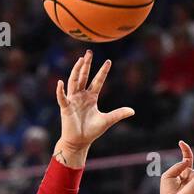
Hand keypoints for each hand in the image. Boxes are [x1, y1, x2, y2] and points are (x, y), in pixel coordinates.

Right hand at [55, 51, 133, 165]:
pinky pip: (62, 97)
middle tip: (89, 52)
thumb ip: (118, 114)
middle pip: (84, 76)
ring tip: (80, 60)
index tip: (108, 61)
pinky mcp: (66, 107)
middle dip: (86, 64)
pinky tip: (61, 82)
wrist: (79, 142)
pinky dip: (60, 90)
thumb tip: (132, 111)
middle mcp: (81, 95)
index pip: (97, 81)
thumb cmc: (91, 131)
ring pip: (74, 82)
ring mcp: (73, 100)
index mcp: (91, 97)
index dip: (102, 71)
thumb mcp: (107, 120)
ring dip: (76, 71)